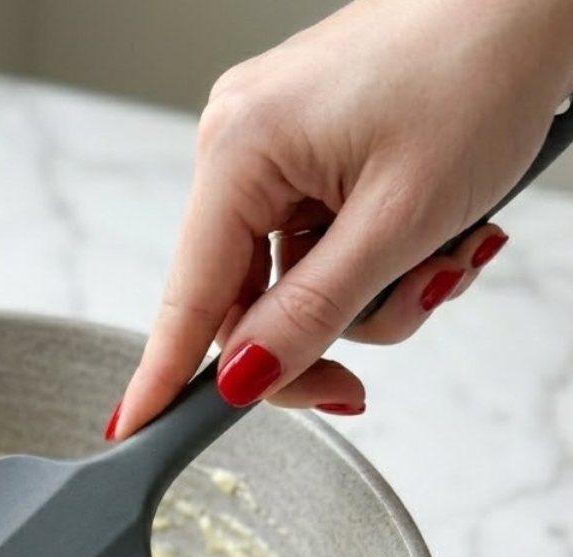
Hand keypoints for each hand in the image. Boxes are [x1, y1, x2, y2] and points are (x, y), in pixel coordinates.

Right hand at [113, 0, 572, 435]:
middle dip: (317, 339)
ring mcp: (275, 147)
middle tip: (358, 381)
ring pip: (290, 282)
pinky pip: (318, 246)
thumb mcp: (398, 218)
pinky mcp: (312, 151)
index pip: (188, 296)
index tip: (134, 431)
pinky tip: (431, 244)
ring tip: (441, 266)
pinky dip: (372, 265)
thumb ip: (311, 312)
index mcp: (240, 150)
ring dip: (366, 302)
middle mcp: (241, 145)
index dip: (165, 375)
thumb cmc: (483, 66)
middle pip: (243, 300)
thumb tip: (243, 377)